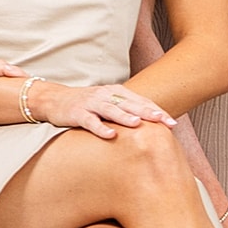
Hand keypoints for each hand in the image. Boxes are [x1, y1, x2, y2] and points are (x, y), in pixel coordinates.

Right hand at [30, 81, 178, 139]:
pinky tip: (110, 135)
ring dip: (125, 117)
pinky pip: (90, 121)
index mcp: (117, 93)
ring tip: (138, 124)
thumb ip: (128, 111)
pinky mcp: (77, 113)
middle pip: (131, 104)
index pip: (141, 102)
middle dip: (148, 112)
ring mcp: (91, 103)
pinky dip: (100, 128)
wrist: (55, 100)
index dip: (157, 111)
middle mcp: (106, 95)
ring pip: (111, 110)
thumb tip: (153, 124)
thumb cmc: (88, 105)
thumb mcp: (109, 104)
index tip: (173, 123)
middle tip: (164, 121)